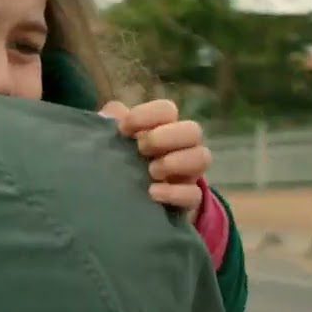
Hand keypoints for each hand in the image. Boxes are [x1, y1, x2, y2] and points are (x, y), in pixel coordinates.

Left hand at [99, 99, 210, 219]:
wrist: (125, 202)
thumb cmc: (120, 161)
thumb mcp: (110, 140)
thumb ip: (108, 124)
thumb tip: (110, 115)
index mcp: (163, 127)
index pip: (167, 109)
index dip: (146, 115)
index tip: (123, 129)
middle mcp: (181, 146)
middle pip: (193, 130)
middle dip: (165, 137)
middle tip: (141, 149)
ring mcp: (188, 173)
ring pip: (202, 158)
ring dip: (176, 162)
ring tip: (151, 172)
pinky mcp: (188, 200)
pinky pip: (194, 194)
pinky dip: (174, 192)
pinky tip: (152, 193)